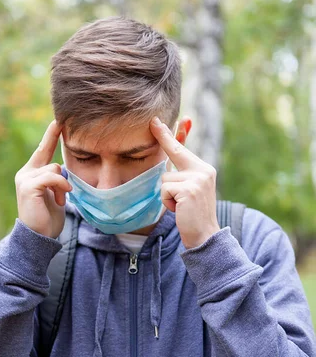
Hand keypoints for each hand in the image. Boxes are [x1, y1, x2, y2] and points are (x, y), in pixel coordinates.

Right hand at [14, 120, 71, 238]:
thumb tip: (63, 168)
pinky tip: (62, 197)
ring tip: (61, 199)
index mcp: (31, 174)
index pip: (42, 150)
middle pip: (50, 159)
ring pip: (53, 169)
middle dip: (61, 175)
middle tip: (63, 192)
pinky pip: (51, 177)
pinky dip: (61, 186)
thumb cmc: (48, 218)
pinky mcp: (28, 186)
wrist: (39, 237)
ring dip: (62, 185)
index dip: (50, 135)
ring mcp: (24, 179)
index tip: (58, 121)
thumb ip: (57, 179)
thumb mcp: (55, 194)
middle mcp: (25, 173)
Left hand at [149, 116, 219, 248]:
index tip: (160, 121)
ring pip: (164, 178)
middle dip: (163, 137)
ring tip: (179, 205)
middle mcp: (203, 170)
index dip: (172, 134)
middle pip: (174, 152)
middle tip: (153, 122)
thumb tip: (167, 159)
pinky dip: (167, 201)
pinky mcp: (189, 189)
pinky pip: (164, 189)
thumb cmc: (192, 214)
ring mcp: (197, 179)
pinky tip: (179, 209)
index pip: (183, 149)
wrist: (204, 235)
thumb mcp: (189, 189)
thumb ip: (180, 173)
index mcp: (203, 168)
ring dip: (166, 194)